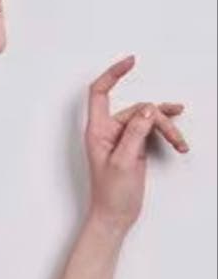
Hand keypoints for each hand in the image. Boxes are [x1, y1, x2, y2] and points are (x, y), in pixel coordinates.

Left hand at [84, 54, 188, 233]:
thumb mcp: (123, 161)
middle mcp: (108, 131)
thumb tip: (147, 108)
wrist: (115, 216)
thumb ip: (135, 132)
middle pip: (137, 109)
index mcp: (97, 131)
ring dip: (166, 128)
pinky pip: (152, 130)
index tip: (131, 62)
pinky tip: (179, 142)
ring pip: (148, 120)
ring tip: (180, 143)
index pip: (100, 93)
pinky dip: (165, 134)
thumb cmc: (111, 194)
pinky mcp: (134, 146)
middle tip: (175, 138)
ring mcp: (122, 138)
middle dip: (159, 120)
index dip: (113, 74)